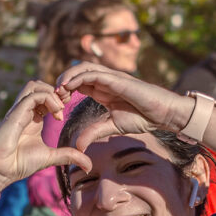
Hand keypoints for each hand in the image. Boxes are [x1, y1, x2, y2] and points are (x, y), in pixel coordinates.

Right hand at [0, 81, 89, 197]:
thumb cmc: (19, 164)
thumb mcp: (50, 157)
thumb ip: (68, 156)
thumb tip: (88, 165)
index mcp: (32, 118)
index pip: (45, 96)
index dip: (59, 98)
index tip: (67, 112)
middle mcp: (25, 111)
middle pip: (39, 85)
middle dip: (57, 91)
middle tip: (67, 106)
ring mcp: (19, 111)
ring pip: (34, 85)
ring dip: (51, 93)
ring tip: (60, 109)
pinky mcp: (15, 114)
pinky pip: (32, 96)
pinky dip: (48, 99)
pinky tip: (56, 115)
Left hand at [55, 62, 185, 149]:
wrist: (162, 114)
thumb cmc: (142, 117)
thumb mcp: (111, 126)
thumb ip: (94, 133)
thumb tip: (77, 146)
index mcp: (102, 90)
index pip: (78, 83)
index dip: (64, 90)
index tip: (56, 103)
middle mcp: (105, 80)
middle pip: (77, 73)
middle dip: (62, 82)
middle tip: (53, 96)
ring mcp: (111, 77)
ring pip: (83, 69)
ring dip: (67, 77)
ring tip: (57, 89)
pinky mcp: (117, 78)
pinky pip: (93, 73)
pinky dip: (79, 78)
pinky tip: (69, 87)